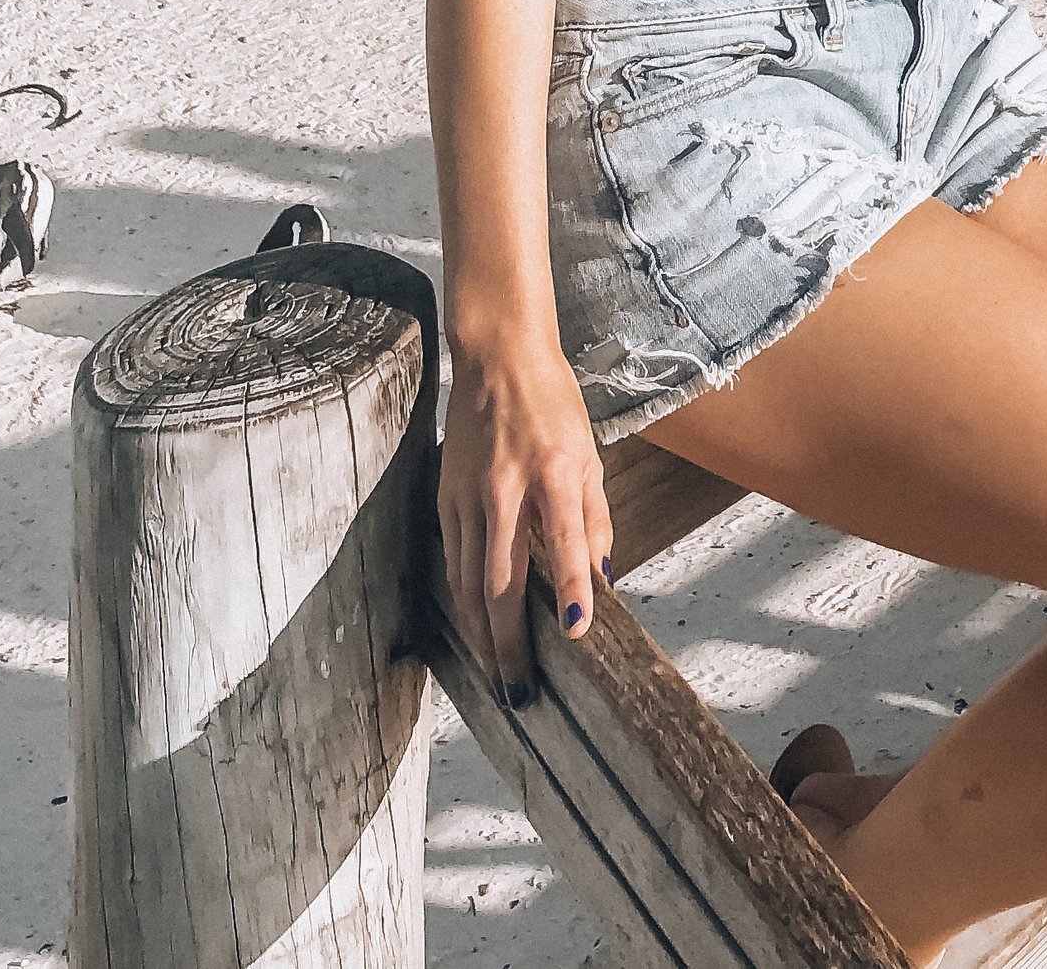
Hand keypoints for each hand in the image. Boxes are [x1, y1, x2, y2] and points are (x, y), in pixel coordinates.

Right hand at [438, 337, 612, 700]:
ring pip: (468, 583)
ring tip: (496, 674)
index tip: (575, 631)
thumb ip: (595, 519)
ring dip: (481, 635)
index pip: (564, 537)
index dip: (570, 585)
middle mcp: (506, 486)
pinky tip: (473, 629)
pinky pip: (453, 563)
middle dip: (509, 642)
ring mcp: (469, 494)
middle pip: (501, 581)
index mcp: (553, 469)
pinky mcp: (446, 497)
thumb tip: (601, 580)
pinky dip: (462, 603)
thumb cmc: (552, 404)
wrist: (498, 356)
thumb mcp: (589, 453)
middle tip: (520, 690)